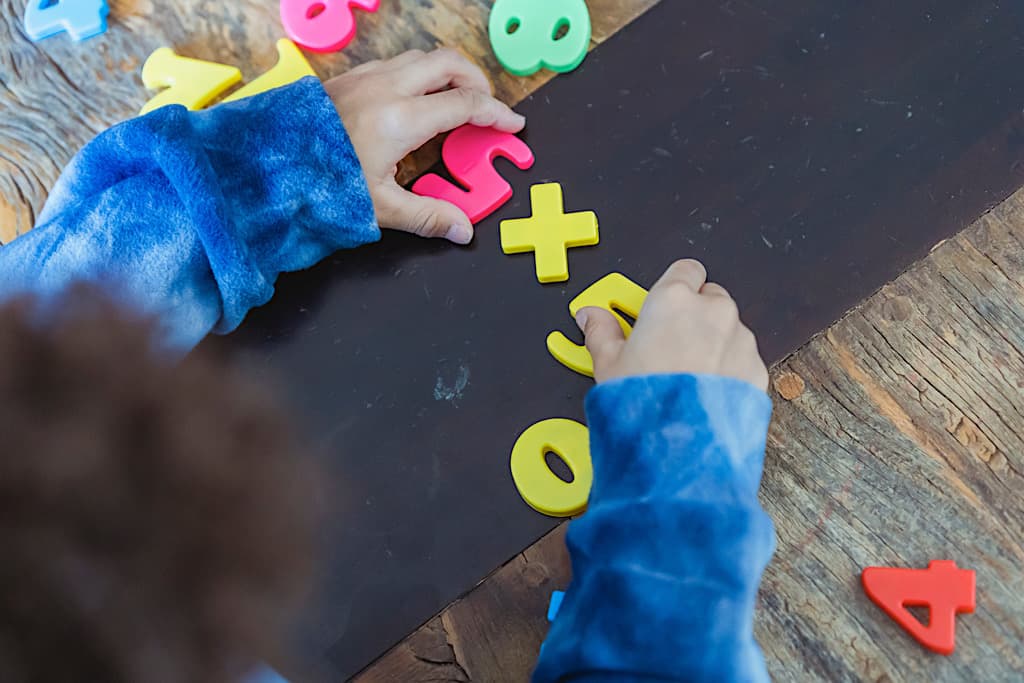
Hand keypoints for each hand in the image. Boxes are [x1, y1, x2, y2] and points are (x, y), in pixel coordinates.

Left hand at [324, 48, 525, 244]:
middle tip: (486, 109)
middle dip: (477, 81)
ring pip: (422, 58)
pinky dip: (418, 75)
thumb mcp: (379, 206)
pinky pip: (396, 64)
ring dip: (447, 74)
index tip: (512, 124)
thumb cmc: (319, 184)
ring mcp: (366, 77)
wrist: (266, 163)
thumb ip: (427, 216)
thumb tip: (462, 231)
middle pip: (450, 64)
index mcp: (402, 119)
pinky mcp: (349, 78)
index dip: (497, 114)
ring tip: (454, 104)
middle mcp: (387, 88)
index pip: (466, 104)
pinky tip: (414, 102)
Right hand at [576, 259, 768, 389]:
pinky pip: (743, 359)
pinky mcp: (757, 368)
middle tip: (670, 343)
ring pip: (730, 329)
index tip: (662, 304)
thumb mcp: (608, 363)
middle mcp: (713, 311)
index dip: (675, 285)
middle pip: (710, 297)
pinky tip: (706, 393)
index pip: (686, 269)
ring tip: (688, 375)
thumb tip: (590, 317)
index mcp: (674, 299)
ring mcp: (740, 339)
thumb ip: (601, 331)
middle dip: (694, 314)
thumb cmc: (644, 400)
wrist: (679, 444)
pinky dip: (730, 370)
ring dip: (714, 342)